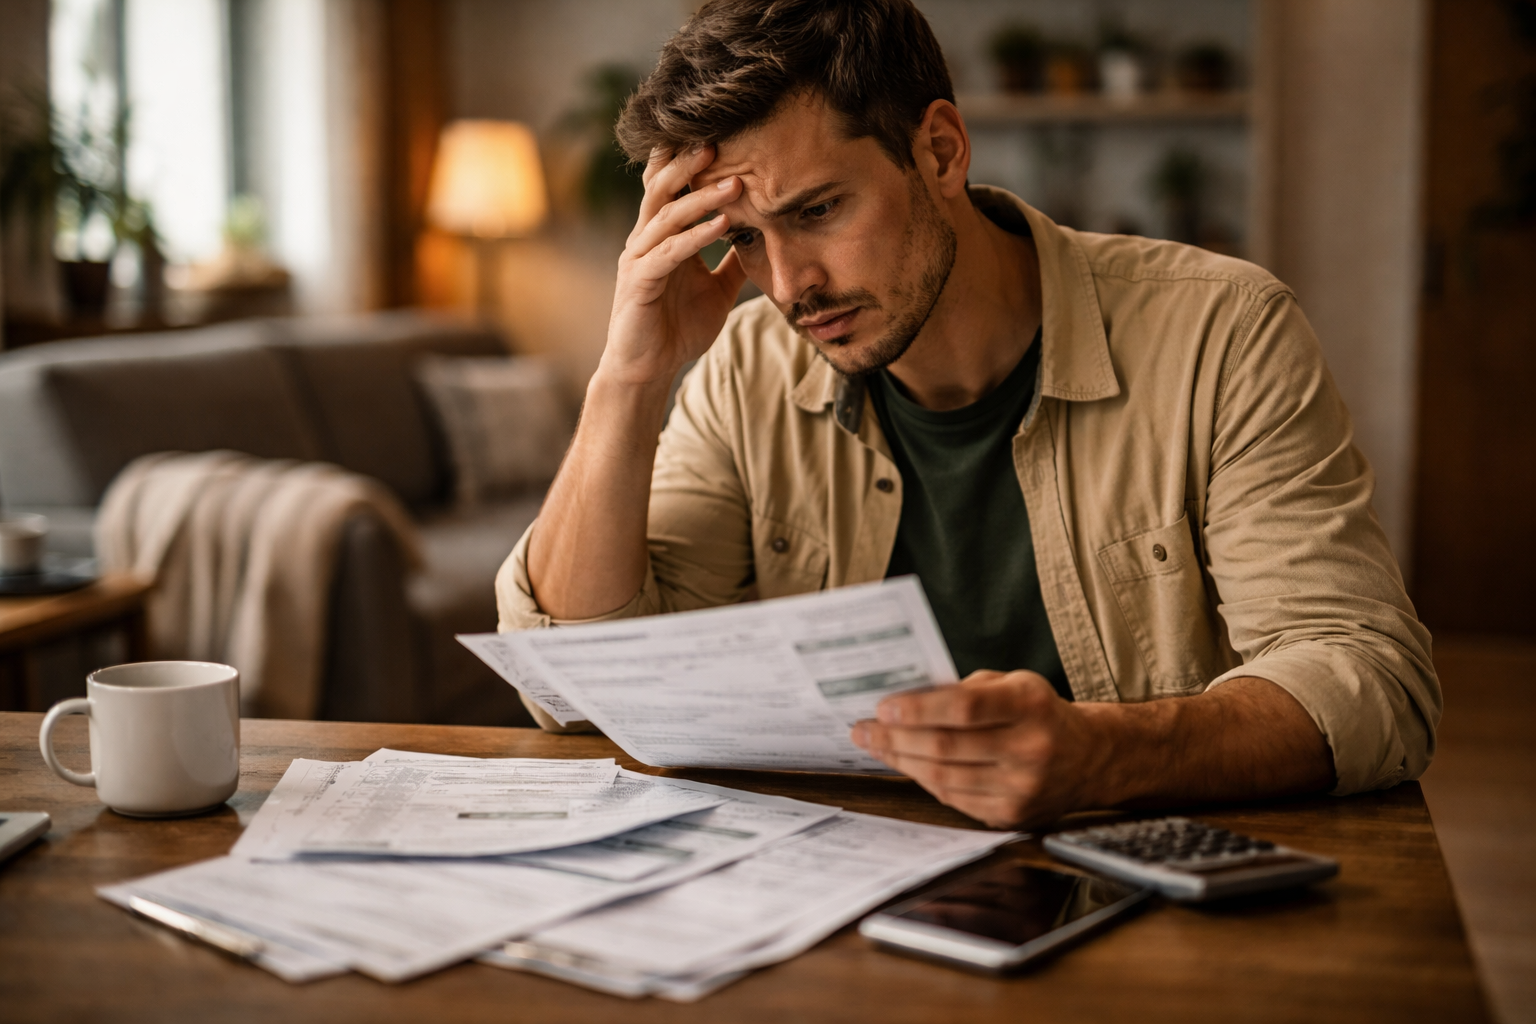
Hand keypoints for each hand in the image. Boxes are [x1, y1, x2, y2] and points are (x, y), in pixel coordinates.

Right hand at [603, 146, 749, 387]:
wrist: (648, 369)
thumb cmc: (677, 329)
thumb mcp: (717, 290)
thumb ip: (732, 263)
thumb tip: (762, 239)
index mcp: (662, 237)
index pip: (671, 188)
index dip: (689, 162)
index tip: (720, 136)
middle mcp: (645, 240)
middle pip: (662, 189)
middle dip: (689, 164)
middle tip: (719, 140)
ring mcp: (639, 260)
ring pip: (667, 216)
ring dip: (702, 199)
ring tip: (734, 183)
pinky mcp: (639, 283)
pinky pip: (668, 253)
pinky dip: (695, 237)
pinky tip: (722, 226)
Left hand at [849, 670, 1104, 827]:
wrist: (1089, 758)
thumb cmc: (1038, 712)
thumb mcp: (1013, 684)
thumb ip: (964, 689)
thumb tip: (903, 700)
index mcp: (1030, 705)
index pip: (964, 708)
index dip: (918, 709)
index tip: (882, 706)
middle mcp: (1030, 749)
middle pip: (946, 747)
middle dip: (895, 737)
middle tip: (862, 729)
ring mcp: (1022, 788)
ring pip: (944, 777)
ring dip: (901, 761)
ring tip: (874, 745)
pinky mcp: (1011, 816)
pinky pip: (954, 798)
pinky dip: (924, 780)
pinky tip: (905, 764)